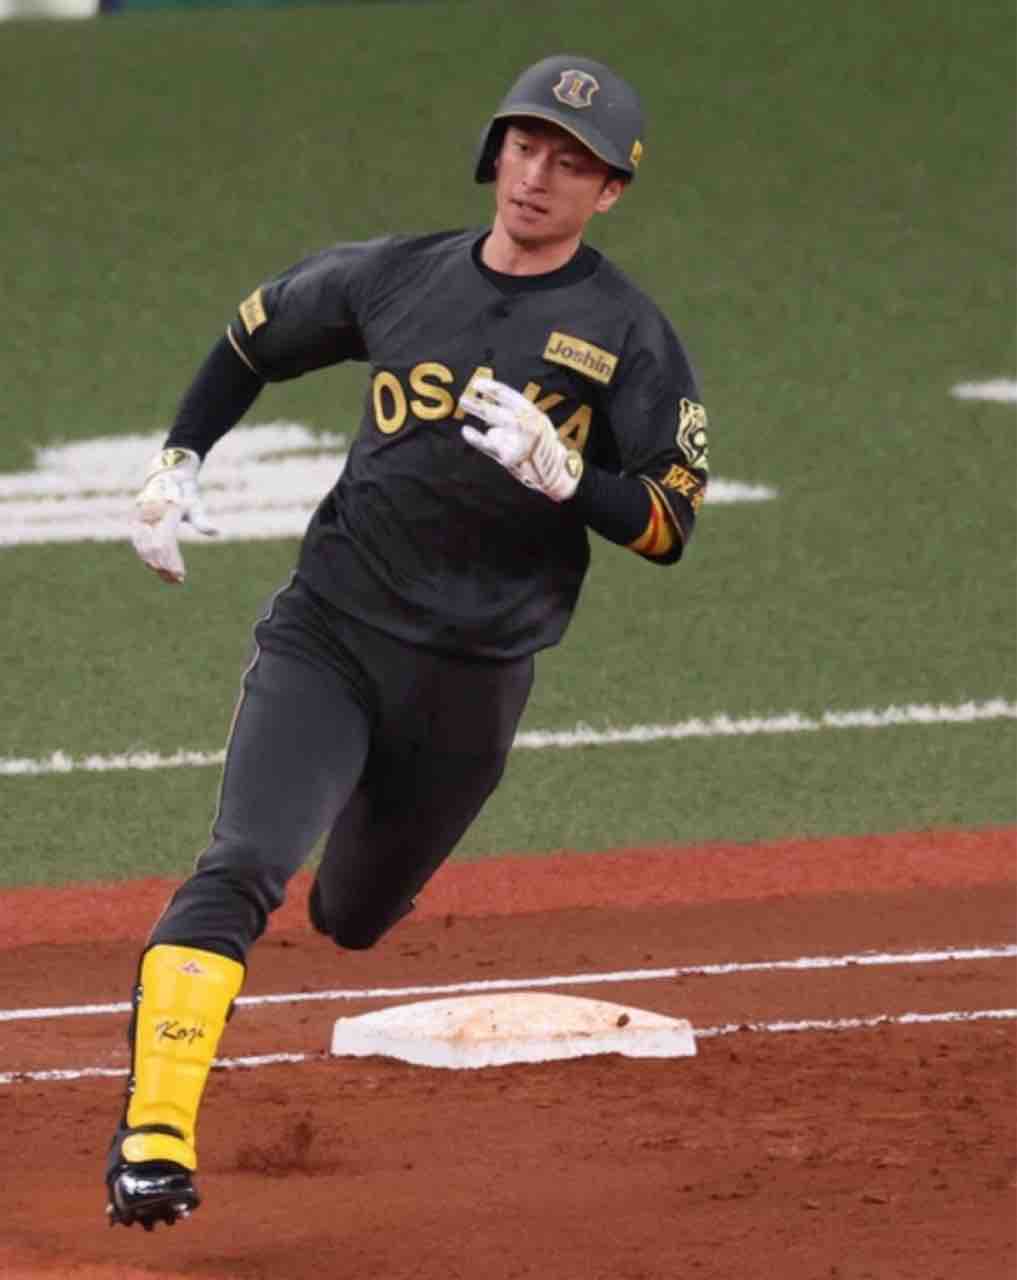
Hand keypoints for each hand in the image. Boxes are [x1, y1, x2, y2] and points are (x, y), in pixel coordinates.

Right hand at [131, 447, 216, 583]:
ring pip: (143, 548)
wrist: (166, 475)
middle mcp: (149, 514)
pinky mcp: (134, 521)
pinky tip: (159, 568)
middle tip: (177, 580)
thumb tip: (216, 532)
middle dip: (164, 567)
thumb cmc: (185, 492)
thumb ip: (202, 520)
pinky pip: (138, 543)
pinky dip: (147, 557)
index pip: (166, 543)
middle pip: (153, 548)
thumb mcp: (195, 504)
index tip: (181, 576)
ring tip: (169, 578)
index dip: (172, 561)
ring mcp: (138, 517)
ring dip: (155, 565)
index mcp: (165, 510)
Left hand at [460, 377, 582, 501]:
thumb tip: (490, 405)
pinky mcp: (509, 458)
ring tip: (464, 403)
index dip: (491, 388)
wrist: (556, 471)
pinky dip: (475, 438)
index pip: (508, 396)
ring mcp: (517, 443)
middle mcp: (526, 427)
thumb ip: (518, 413)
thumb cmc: (544, 445)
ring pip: (491, 426)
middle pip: (496, 412)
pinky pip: (488, 445)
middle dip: (478, 403)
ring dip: (478, 411)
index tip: (478, 383)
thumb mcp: (538, 422)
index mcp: (534, 414)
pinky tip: (466, 430)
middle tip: (463, 397)